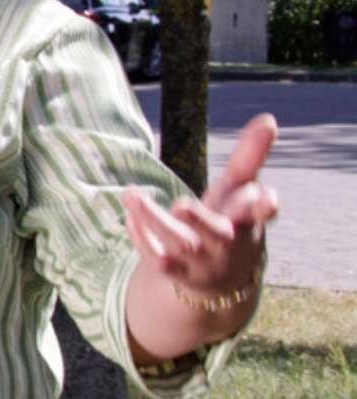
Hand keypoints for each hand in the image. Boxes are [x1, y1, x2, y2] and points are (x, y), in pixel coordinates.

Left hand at [123, 113, 279, 300]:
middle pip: (215, 233)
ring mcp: (201, 260)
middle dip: (200, 220)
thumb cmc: (232, 222)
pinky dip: (142, 237)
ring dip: (154, 220)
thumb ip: (251, 157)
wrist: (221, 280)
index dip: (265, 207)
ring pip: (179, 243)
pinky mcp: (177, 271)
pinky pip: (157, 258)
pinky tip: (129, 214)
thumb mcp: (242, 191)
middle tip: (181, 204)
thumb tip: (268, 118)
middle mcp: (226, 243)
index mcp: (247, 221)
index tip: (266, 200)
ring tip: (132, 194)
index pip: (261, 214)